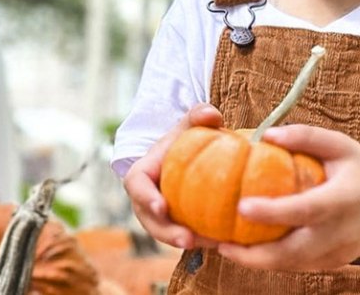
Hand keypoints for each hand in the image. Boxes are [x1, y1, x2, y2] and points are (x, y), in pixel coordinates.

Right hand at [123, 103, 222, 249]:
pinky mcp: (175, 224)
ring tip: (211, 244)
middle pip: (150, 220)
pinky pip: (185, 235)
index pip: (137, 185)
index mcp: (143, 173)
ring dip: (186, 242)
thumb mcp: (190, 123)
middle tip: (188, 239)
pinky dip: (201, 240)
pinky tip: (223, 242)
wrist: (187, 154)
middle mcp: (146, 199)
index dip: (145, 197)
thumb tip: (212, 115)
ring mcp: (159, 215)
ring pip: (168, 234)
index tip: (161, 207)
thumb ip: (199, 114)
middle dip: (166, 233)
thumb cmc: (185, 137)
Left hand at [217, 124, 359, 270]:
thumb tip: (266, 135)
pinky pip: (298, 266)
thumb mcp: (339, 144)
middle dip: (254, 255)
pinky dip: (272, 261)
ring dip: (257, 261)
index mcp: (342, 200)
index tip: (241, 207)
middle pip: (293, 253)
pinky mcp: (333, 263)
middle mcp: (340, 233)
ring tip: (225, 247)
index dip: (273, 212)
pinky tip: (248, 250)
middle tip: (220, 243)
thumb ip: (305, 136)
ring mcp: (338, 254)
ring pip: (292, 265)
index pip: (305, 210)